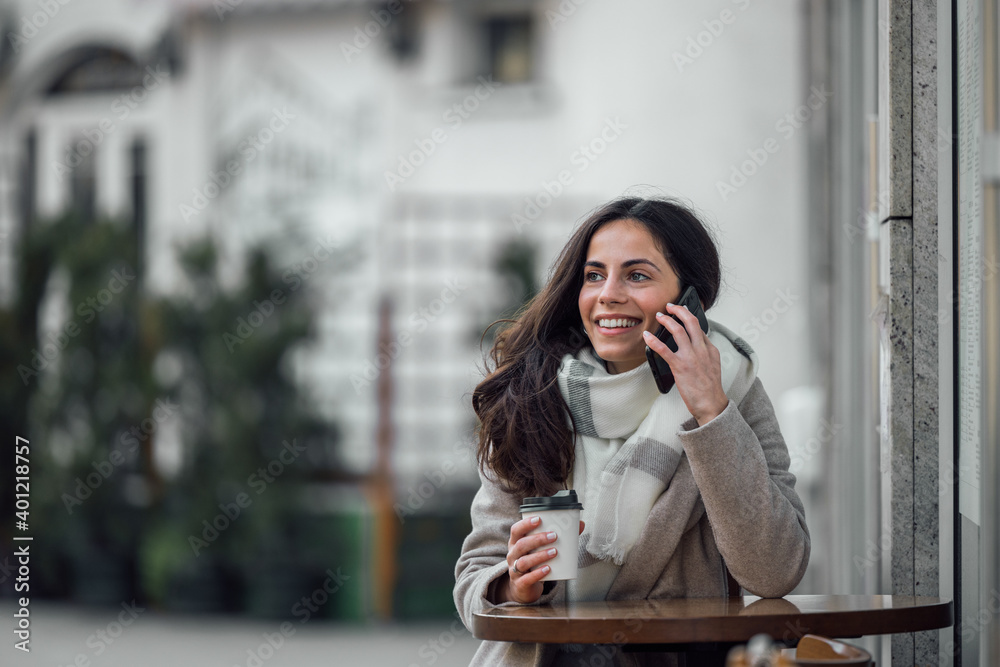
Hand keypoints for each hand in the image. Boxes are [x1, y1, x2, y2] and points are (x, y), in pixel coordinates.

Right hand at [498, 518, 584, 603]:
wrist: (524, 588)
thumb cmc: (534, 563)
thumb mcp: (540, 549)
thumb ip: (558, 538)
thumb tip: (580, 525)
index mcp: (516, 543)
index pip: (516, 530)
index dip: (525, 524)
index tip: (539, 519)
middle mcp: (513, 555)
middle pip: (521, 545)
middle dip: (538, 539)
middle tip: (554, 536)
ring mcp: (515, 570)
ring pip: (524, 562)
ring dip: (540, 555)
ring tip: (554, 552)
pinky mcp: (520, 584)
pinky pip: (527, 578)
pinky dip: (538, 573)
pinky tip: (548, 569)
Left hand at [642, 302, 728, 425]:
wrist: (711, 404)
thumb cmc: (710, 388)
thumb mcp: (713, 366)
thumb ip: (705, 353)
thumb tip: (696, 344)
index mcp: (710, 350)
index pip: (699, 328)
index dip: (689, 317)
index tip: (681, 312)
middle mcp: (701, 350)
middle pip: (691, 322)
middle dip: (679, 310)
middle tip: (670, 306)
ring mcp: (691, 357)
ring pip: (678, 331)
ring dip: (667, 320)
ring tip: (659, 316)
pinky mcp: (680, 366)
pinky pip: (664, 350)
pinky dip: (654, 341)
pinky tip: (647, 336)